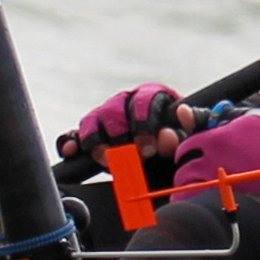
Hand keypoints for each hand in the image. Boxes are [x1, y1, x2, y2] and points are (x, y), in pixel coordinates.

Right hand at [66, 83, 183, 160]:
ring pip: (92, 120)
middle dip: (122, 136)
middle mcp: (126, 102)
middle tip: (133, 156)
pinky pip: (74, 133)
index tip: (151, 147)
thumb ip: (188, 129)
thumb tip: (182, 114)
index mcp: (152, 96)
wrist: (163, 163)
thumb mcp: (188, 138)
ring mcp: (106, 116)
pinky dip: (71, 142)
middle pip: (114, 110)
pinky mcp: (90, 134)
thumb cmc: (177, 146)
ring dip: (98, 142)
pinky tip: (73, 151)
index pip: (144, 100)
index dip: (145, 124)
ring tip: (108, 160)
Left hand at [167, 110, 259, 204]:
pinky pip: (208, 208)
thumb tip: (181, 112)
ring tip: (206, 189)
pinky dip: (205, 205)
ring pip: (191, 194)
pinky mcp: (236, 202)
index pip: (184, 150)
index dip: (188, 154)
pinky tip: (213, 201)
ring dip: (193, 191)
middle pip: (183, 174)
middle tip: (198, 175)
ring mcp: (226, 186)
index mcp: (217, 140)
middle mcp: (217, 164)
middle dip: (187, 174)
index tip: (195, 158)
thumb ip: (208, 117)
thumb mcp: (242, 118)